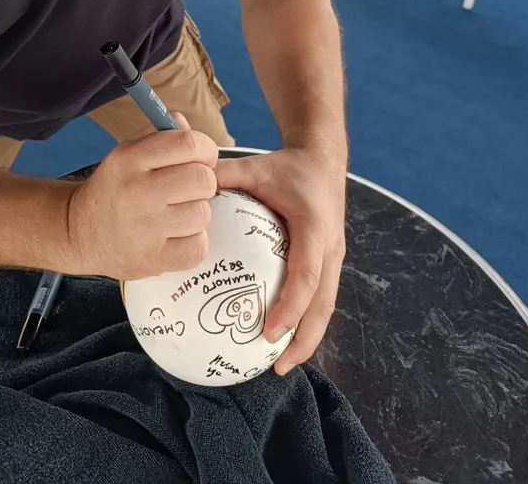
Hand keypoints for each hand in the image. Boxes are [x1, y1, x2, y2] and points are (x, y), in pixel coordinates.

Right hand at [63, 116, 218, 279]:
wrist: (79, 231)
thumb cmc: (115, 188)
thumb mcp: (129, 153)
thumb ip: (164, 136)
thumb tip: (195, 134)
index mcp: (129, 158)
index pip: (188, 143)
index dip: (205, 149)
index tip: (201, 158)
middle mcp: (135, 191)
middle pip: (202, 179)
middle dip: (202, 182)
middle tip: (187, 189)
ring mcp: (143, 229)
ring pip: (202, 214)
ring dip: (195, 214)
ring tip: (176, 215)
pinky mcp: (151, 259)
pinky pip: (198, 247)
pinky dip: (193, 242)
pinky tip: (175, 236)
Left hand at [215, 147, 345, 374]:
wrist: (323, 159)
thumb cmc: (288, 167)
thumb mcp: (258, 166)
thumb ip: (227, 176)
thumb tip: (193, 190)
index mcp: (315, 228)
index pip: (306, 275)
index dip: (291, 307)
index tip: (269, 332)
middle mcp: (330, 247)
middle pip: (323, 304)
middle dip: (304, 339)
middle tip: (278, 366)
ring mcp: (334, 257)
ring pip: (326, 306)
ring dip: (307, 337)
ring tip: (281, 364)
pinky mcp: (330, 261)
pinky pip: (321, 297)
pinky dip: (305, 320)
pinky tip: (281, 338)